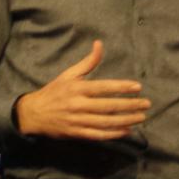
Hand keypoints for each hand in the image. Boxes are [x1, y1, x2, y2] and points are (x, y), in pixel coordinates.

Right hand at [14, 40, 148, 139]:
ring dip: (126, 120)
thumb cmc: (54, 92)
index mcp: (77, 88)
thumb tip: (99, 43)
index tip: (137, 87)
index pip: (103, 87)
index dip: (121, 87)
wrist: (32, 114)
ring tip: (141, 117)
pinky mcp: (77, 133)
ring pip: (106, 122)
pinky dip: (114, 134)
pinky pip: (98, 135)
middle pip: (108, 106)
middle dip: (130, 105)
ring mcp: (77, 120)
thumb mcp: (69, 74)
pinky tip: (127, 131)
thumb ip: (88, 62)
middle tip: (146, 104)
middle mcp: (78, 105)